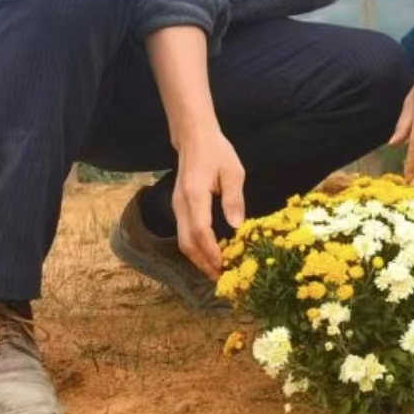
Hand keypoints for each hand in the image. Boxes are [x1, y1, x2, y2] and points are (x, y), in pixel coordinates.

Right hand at [172, 126, 244, 278]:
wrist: (193, 137)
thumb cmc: (216, 151)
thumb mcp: (233, 171)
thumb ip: (233, 198)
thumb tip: (236, 225)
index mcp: (195, 194)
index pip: (200, 230)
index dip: (211, 251)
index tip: (223, 265)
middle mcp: (181, 204)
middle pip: (186, 242)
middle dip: (202, 262)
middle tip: (220, 276)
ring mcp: (177, 206)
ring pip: (182, 240)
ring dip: (197, 258)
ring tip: (216, 270)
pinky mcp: (178, 207)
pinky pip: (183, 233)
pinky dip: (194, 247)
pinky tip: (208, 253)